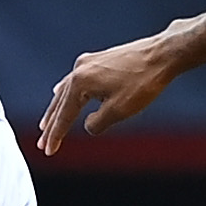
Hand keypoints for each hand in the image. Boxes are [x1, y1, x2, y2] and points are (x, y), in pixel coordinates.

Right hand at [37, 34, 178, 153]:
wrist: (163, 54)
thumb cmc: (143, 82)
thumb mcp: (118, 111)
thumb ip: (97, 123)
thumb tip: (88, 125)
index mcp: (80, 82)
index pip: (64, 115)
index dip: (56, 135)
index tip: (48, 151)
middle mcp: (79, 69)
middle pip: (60, 102)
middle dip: (52, 124)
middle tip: (42, 143)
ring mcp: (89, 62)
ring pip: (67, 90)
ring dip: (58, 108)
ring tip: (47, 124)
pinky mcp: (99, 59)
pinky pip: (76, 80)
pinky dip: (67, 92)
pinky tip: (60, 92)